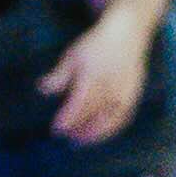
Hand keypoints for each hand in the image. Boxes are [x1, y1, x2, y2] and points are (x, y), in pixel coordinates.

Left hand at [42, 16, 146, 143]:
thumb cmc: (95, 45)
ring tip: (80, 141)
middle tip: (66, 137)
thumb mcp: (73, 56)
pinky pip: (123, 119)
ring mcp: (125, 92)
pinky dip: (111, 130)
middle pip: (93, 114)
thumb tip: (42, 89)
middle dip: (78, 128)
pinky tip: (99, 135)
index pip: (79, 103)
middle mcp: (111, 85)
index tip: (56, 129)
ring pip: (110, 120)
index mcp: (93, 75)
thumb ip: (59, 76)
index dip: (68, 119)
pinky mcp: (134, 96)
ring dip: (95, 134)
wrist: (127, 35)